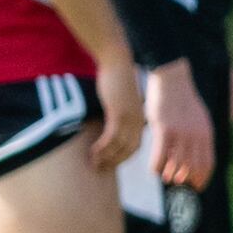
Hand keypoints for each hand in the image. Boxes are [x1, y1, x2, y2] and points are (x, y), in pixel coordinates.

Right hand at [85, 59, 147, 173]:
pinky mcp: (119, 113)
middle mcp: (137, 122)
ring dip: (106, 158)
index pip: (133, 147)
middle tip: (99, 170)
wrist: (117, 62)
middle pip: (128, 150)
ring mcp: (129, 118)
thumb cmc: (115, 78)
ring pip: (119, 147)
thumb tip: (106, 124)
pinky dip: (103, 147)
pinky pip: (111, 137)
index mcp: (139, 120)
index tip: (108, 165)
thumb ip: (116, 113)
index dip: (121, 159)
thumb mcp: (119, 100)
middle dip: (114, 162)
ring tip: (93, 164)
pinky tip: (93, 152)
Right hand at [145, 63, 216, 190]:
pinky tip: (154, 169)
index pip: (208, 162)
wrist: (171, 77)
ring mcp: (181, 133)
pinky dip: (158, 166)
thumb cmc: (181, 95)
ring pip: (178, 163)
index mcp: (206, 132)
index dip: (203, 177)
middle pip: (194, 166)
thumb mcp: (198, 114)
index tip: (197, 186)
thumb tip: (200, 147)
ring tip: (168, 179)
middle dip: (188, 179)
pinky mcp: (165, 129)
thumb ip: (200, 131)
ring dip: (173, 174)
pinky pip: (161, 155)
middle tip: (180, 185)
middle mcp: (196, 135)